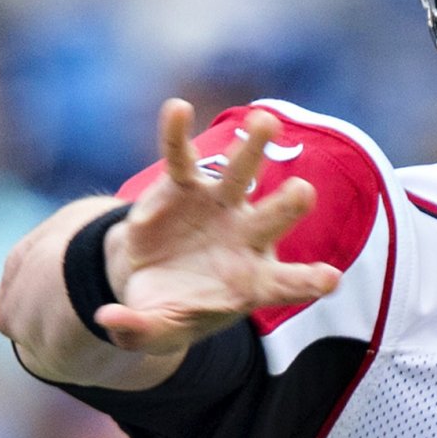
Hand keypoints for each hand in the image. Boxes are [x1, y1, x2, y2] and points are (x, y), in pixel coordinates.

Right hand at [93, 101, 344, 356]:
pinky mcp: (184, 186)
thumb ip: (138, 328)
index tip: (329, 280)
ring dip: (252, 149)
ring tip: (265, 122)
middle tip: (303, 191)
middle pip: (273, 218)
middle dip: (288, 205)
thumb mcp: (153, 329)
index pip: (286, 284)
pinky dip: (176, 134)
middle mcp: (244, 237)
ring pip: (240, 174)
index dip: (307, 281)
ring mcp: (218, 206)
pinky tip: (176, 108)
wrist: (147, 276)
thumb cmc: (166, 308)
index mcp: (251, 282)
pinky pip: (180, 157)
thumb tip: (107, 321)